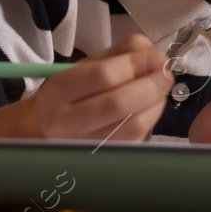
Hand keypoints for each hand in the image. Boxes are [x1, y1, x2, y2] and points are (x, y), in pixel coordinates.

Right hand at [29, 34, 173, 141]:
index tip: (155, 56)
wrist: (44, 130)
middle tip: (166, 73)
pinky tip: (152, 106)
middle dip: (152, 85)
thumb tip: (156, 56)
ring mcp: (86, 145)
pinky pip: (137, 138)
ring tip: (161, 88)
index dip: (136, 64)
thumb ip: (121, 53)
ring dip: (156, 103)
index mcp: (59, 90)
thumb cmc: (70, 92)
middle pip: (119, 103)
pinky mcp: (104, 158)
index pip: (103, 75)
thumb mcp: (86, 65)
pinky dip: (152, 118)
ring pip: (132, 125)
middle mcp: (68, 122)